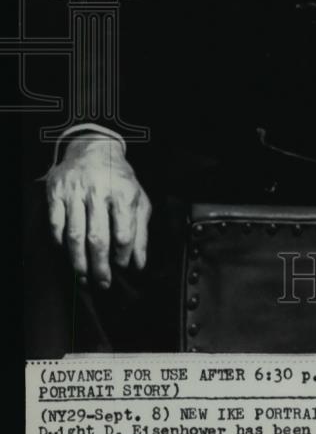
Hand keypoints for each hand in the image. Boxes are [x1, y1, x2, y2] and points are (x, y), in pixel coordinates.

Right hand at [46, 134, 150, 288]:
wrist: (94, 149)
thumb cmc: (119, 179)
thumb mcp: (138, 199)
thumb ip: (141, 231)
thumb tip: (140, 263)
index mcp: (124, 193)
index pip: (124, 233)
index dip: (122, 256)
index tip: (121, 268)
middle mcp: (99, 192)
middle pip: (98, 238)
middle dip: (100, 266)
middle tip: (102, 284)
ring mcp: (75, 192)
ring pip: (75, 235)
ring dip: (78, 262)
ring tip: (83, 277)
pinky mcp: (56, 193)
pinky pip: (56, 224)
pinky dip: (60, 243)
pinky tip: (67, 254)